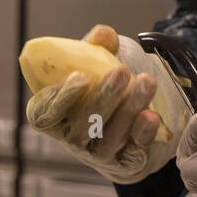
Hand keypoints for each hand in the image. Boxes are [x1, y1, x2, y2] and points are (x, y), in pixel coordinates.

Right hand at [25, 24, 167, 183]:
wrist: (114, 124)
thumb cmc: (92, 90)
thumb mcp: (89, 67)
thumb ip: (93, 49)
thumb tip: (104, 33)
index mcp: (50, 116)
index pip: (46, 115)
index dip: (61, 98)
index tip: (80, 77)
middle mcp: (70, 139)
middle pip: (84, 124)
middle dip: (104, 97)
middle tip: (121, 72)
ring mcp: (96, 154)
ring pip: (111, 136)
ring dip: (129, 109)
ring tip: (146, 82)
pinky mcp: (122, 163)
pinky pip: (132, 150)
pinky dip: (142, 133)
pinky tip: (151, 115)